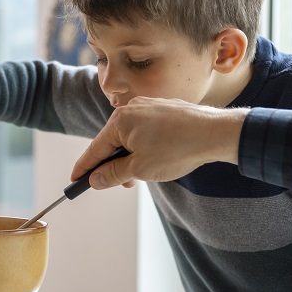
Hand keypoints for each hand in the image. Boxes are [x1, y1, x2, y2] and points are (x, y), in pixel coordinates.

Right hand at [71, 97, 246, 189]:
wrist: (218, 133)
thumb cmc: (178, 149)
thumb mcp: (139, 169)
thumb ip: (112, 174)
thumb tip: (95, 179)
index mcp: (119, 120)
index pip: (95, 149)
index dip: (84, 168)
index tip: (74, 180)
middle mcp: (131, 108)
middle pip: (112, 142)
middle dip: (113, 165)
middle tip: (115, 185)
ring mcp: (150, 107)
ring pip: (130, 137)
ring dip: (131, 157)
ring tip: (142, 174)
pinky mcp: (165, 109)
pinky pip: (146, 131)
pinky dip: (145, 147)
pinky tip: (156, 159)